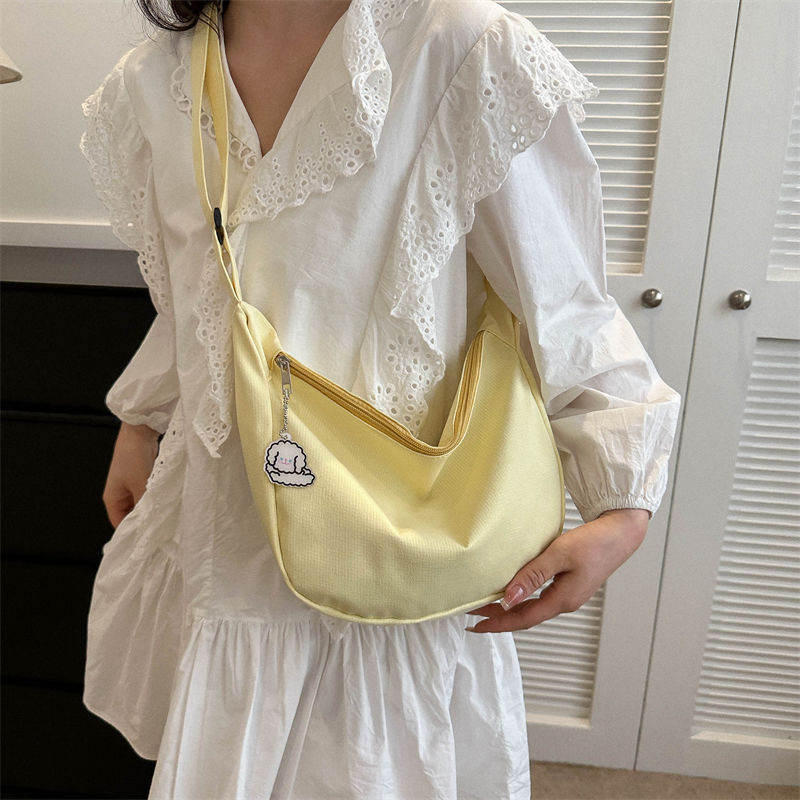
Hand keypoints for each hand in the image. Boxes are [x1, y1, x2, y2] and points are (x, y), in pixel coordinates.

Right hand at [102, 422, 160, 528]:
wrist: (139, 433)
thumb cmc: (133, 456)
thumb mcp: (140, 484)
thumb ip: (145, 505)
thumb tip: (151, 521)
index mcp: (112, 499)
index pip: (119, 524)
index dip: (132, 533)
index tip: (147, 540)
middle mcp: (120, 495)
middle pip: (130, 516)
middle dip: (144, 521)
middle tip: (159, 530)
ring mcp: (130, 487)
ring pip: (141, 506)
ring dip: (150, 509)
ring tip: (164, 517)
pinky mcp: (141, 480)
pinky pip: (147, 496)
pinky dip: (154, 499)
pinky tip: (166, 504)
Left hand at [465, 508, 650, 632]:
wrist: (621, 533)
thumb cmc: (595, 542)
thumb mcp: (559, 555)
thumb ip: (533, 576)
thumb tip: (508, 598)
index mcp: (563, 600)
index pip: (522, 619)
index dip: (497, 624)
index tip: (475, 626)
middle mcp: (565, 602)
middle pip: (526, 617)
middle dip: (499, 618)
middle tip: (473, 615)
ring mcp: (569, 594)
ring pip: (533, 607)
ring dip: (510, 608)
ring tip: (487, 604)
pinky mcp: (571, 584)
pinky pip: (541, 597)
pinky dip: (523, 597)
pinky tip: (514, 590)